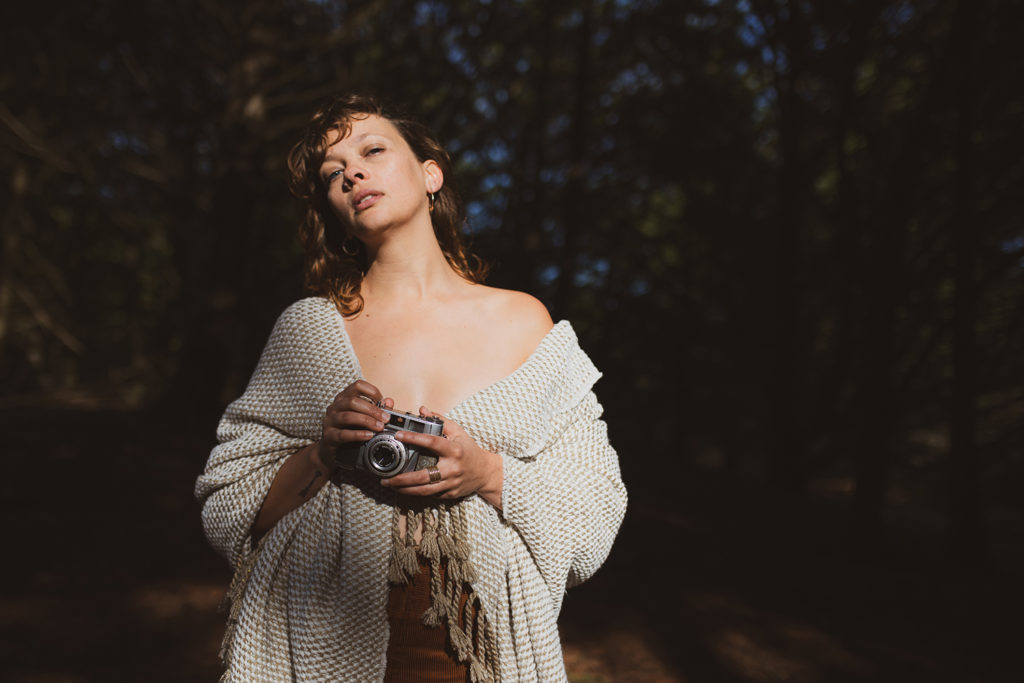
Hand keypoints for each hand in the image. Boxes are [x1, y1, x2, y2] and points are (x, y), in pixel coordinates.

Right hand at [317, 380, 393, 468]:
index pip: (358, 385)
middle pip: (353, 402)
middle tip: (385, 419)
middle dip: (372, 410)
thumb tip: (389, 402)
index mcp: (344, 398)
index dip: (372, 391)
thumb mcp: (365, 417)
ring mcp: (330, 421)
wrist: (334, 451)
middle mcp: (335, 407)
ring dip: (367, 421)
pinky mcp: (329, 436)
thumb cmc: (350, 430)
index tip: (383, 402)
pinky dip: (358, 434)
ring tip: (379, 427)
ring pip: (348, 416)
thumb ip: (378, 409)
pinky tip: (369, 435)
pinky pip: (343, 434)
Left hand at [380, 407, 502, 508]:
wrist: (486, 473)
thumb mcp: (458, 432)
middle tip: (386, 478)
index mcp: (454, 451)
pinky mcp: (450, 494)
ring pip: (424, 491)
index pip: (432, 442)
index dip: (414, 438)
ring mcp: (451, 484)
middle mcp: (452, 469)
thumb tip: (423, 410)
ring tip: (390, 485)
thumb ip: (440, 420)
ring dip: (404, 489)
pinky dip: (415, 493)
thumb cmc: (470, 450)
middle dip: (402, 479)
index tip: (399, 435)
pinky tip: (404, 490)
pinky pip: (430, 495)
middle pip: (422, 477)